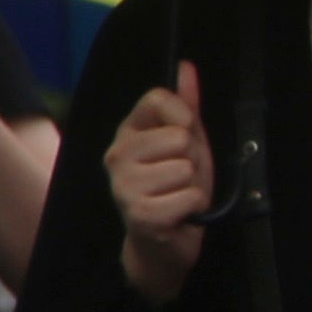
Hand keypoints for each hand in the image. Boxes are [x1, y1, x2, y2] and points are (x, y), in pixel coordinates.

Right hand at [110, 63, 214, 303]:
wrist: (164, 244)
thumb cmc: (175, 189)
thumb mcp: (187, 144)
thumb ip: (186, 106)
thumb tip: (185, 67)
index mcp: (127, 134)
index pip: (158, 98)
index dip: (184, 116)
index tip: (185, 136)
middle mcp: (117, 157)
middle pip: (179, 136)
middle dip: (192, 160)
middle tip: (181, 178)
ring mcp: (124, 186)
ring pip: (186, 168)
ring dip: (193, 187)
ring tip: (177, 197)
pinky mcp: (140, 214)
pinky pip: (190, 196)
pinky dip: (194, 207)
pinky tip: (177, 215)